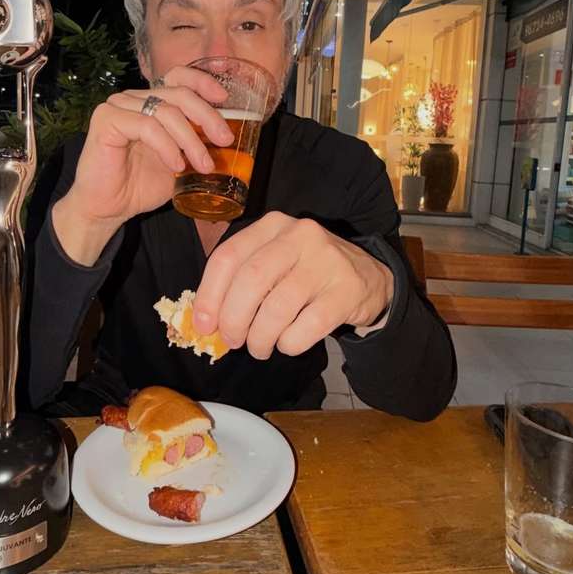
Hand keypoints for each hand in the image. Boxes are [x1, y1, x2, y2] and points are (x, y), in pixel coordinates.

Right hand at [52, 66, 232, 263]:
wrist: (107, 208)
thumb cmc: (140, 186)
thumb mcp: (178, 162)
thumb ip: (196, 146)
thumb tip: (227, 141)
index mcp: (151, 102)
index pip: (179, 77)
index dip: (203, 83)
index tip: (223, 100)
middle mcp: (134, 99)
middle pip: (179, 94)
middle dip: (207, 117)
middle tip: (224, 140)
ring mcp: (118, 106)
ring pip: (166, 112)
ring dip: (191, 140)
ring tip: (203, 165)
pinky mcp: (107, 120)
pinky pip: (147, 126)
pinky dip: (167, 146)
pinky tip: (175, 165)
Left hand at [192, 212, 393, 358]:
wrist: (368, 277)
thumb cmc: (306, 272)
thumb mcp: (274, 261)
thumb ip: (240, 281)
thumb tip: (207, 321)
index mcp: (272, 226)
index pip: (228, 257)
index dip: (209, 296)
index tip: (204, 326)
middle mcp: (299, 236)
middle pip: (250, 281)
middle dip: (233, 319)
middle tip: (232, 341)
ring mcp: (326, 261)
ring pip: (277, 308)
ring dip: (260, 338)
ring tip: (259, 347)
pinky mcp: (346, 290)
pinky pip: (306, 327)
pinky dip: (289, 344)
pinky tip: (287, 344)